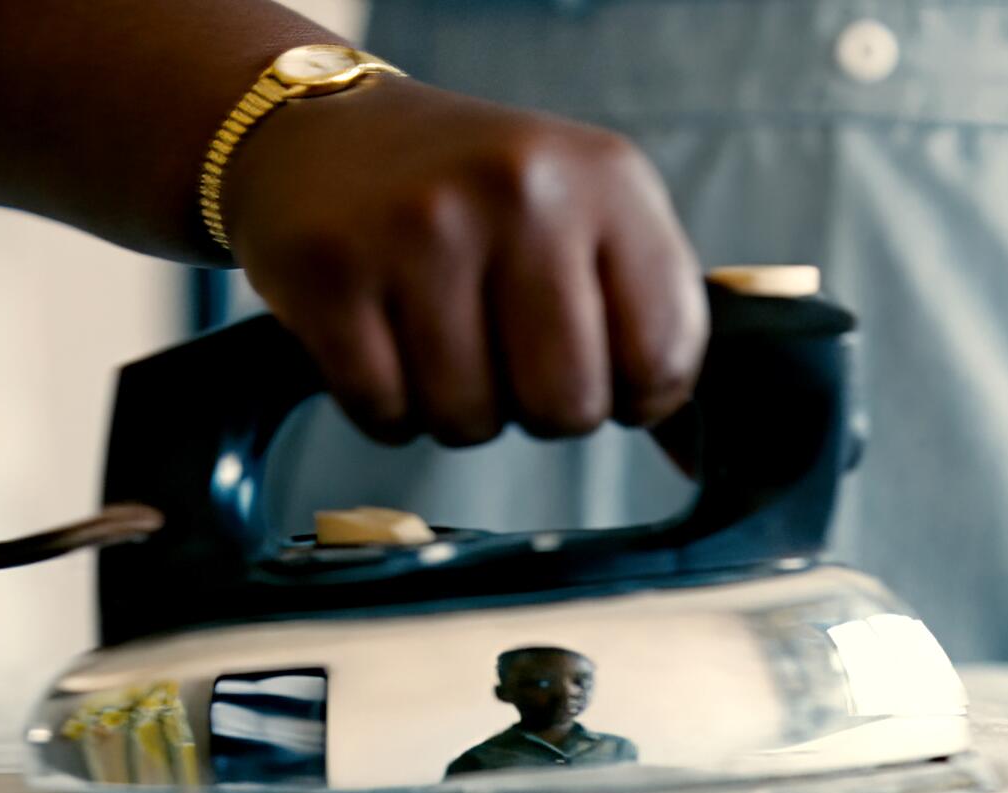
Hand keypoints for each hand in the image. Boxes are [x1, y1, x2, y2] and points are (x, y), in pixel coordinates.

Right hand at [224, 77, 706, 445]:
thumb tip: (686, 448)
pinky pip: (385, 414)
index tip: (596, 366)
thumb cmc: (475, 195)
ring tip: (441, 340)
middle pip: (566, 406)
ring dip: (457, 410)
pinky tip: (384, 346)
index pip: (662, 355)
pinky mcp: (332, 272)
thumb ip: (647, 312)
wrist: (321, 130)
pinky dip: (388, 408)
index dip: (631, 394)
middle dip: (539, 411)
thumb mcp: (586, 211)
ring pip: (470, 422)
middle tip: (508, 357)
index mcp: (607, 178)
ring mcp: (421, 229)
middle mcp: (521, 191)